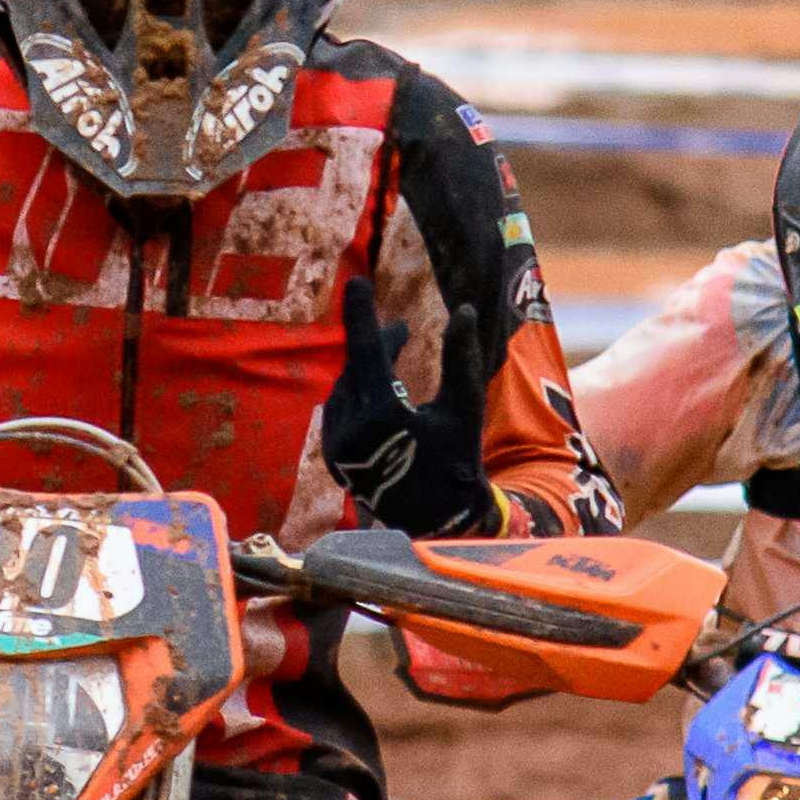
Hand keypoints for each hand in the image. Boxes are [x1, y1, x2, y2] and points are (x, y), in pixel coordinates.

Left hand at [322, 279, 493, 538]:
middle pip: (357, 366)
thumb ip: (461, 357)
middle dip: (378, 344)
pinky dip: (356, 397)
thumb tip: (466, 310)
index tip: (356, 282)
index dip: (362, 312)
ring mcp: (338, 446)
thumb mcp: (465, 407)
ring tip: (395, 369)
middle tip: (401, 330)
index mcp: (383, 413)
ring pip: (346, 388)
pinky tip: (378, 398)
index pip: (365, 349)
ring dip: (368, 372)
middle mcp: (352, 429)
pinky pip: (339, 412)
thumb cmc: (458, 459)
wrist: (439, 517)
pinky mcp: (333, 459)